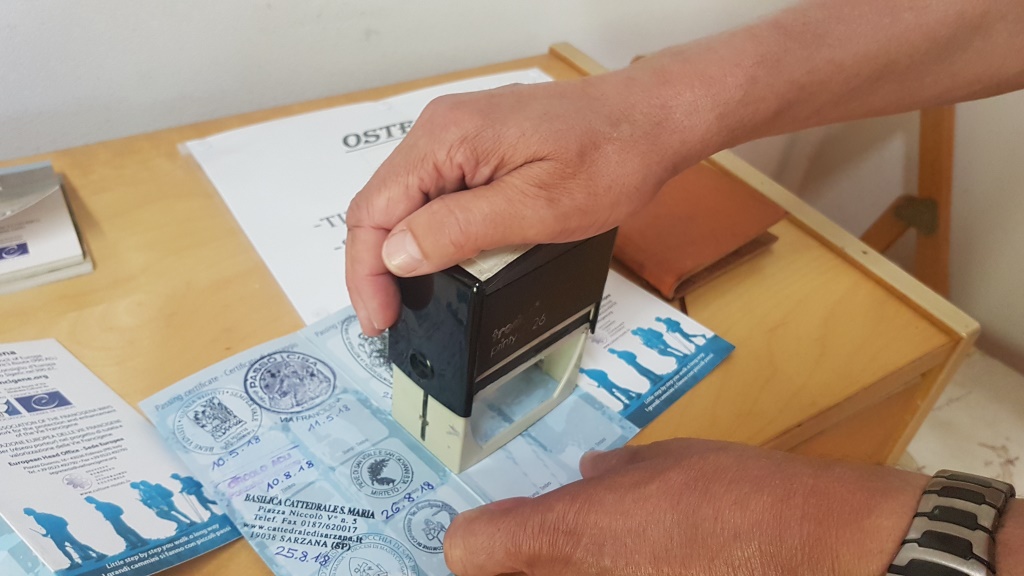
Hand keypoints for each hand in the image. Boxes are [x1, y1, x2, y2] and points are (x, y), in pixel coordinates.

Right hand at [345, 65, 712, 334]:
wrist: (651, 121)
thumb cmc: (609, 160)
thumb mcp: (536, 208)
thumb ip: (460, 230)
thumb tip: (396, 256)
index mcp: (446, 138)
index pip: (375, 211)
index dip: (366, 273)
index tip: (381, 321)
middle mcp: (441, 128)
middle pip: (383, 205)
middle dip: (378, 267)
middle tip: (393, 319)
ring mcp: (459, 134)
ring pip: (406, 201)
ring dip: (403, 251)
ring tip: (412, 299)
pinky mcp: (477, 145)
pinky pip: (435, 192)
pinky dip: (429, 231)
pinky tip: (440, 261)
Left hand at [443, 439, 928, 575]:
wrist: (825, 559)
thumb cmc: (745, 499)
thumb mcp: (669, 462)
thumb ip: (615, 473)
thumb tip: (593, 474)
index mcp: (566, 535)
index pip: (468, 548)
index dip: (484, 535)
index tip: (505, 527)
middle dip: (523, 564)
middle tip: (557, 544)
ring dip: (568, 573)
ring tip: (623, 554)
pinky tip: (660, 567)